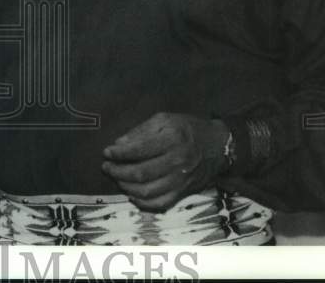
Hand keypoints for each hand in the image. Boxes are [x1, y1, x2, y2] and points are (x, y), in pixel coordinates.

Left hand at [101, 112, 228, 211]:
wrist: (218, 146)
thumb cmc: (187, 129)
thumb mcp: (165, 120)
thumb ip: (140, 131)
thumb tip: (118, 144)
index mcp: (172, 139)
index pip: (139, 150)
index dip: (119, 153)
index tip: (106, 152)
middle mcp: (177, 162)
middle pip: (140, 173)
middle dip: (117, 171)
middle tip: (106, 167)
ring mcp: (181, 180)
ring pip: (147, 191)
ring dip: (126, 187)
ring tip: (116, 178)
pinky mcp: (184, 193)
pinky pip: (160, 204)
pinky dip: (142, 202)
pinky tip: (132, 194)